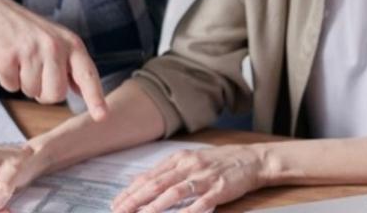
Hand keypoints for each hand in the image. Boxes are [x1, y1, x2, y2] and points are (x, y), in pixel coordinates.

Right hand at [0, 0, 107, 120]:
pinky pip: (11, 87)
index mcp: (72, 44)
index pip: (87, 74)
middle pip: (56, 94)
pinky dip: (8, 79)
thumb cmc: (31, 31)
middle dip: (44, 92)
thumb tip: (83, 92)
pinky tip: (9, 60)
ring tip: (22, 61)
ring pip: (32, 92)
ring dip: (24, 83)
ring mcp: (31, 50)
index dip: (95, 98)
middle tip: (37, 73)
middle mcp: (54, 46)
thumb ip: (72, 67)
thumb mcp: (59, 41)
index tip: (101, 116)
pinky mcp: (7, 56)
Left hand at [111, 145, 267, 212]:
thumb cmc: (218, 162)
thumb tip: (138, 181)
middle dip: (135, 199)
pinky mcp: (219, 189)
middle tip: (119, 210)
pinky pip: (201, 201)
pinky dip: (189, 210)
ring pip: (175, 191)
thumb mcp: (189, 160)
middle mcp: (189, 166)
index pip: (149, 176)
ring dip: (156, 205)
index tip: (116, 202)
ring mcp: (203, 177)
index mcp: (179, 159)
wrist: (251, 159)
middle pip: (157, 183)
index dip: (131, 190)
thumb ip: (166, 171)